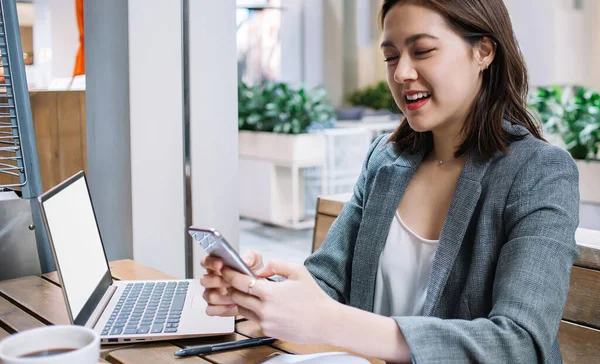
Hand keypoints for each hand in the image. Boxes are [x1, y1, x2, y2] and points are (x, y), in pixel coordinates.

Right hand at [199, 250, 263, 316]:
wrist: (258, 294)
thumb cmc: (252, 276)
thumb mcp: (256, 262)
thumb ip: (251, 257)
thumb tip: (245, 260)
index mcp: (218, 266)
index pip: (206, 261)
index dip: (211, 262)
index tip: (220, 264)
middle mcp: (212, 279)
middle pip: (204, 280)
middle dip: (217, 281)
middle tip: (230, 282)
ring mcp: (212, 294)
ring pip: (208, 295)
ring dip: (222, 296)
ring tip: (235, 295)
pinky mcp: (214, 307)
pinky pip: (210, 309)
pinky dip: (222, 308)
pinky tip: (232, 305)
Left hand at [221, 260, 337, 343]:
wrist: (325, 322)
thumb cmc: (314, 297)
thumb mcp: (298, 271)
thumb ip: (276, 265)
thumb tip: (260, 270)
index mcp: (270, 293)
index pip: (240, 282)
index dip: (230, 274)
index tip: (226, 270)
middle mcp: (264, 310)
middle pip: (236, 297)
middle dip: (234, 287)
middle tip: (238, 280)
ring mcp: (265, 323)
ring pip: (242, 310)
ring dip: (243, 300)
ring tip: (253, 293)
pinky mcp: (268, 331)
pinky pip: (254, 319)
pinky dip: (254, 311)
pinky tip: (266, 306)